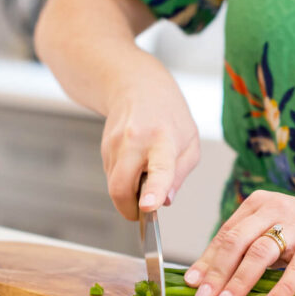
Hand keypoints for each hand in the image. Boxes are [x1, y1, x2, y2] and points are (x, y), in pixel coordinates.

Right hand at [101, 62, 200, 219]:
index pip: (158, 169)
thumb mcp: (190, 142)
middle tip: (143, 210)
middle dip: (129, 209)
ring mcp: (115, 144)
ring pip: (114, 185)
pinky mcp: (104, 148)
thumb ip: (180, 174)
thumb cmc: (169, 114)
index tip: (148, 206)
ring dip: (127, 192)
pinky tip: (135, 163)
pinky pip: (112, 176)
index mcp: (163, 139)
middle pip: (120, 187)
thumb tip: (165, 201)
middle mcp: (134, 141)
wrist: (137, 85)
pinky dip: (123, 180)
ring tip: (144, 173)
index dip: (153, 190)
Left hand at [183, 191, 294, 295]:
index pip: (225, 234)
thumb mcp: (268, 232)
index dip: (206, 260)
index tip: (193, 283)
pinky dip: (281, 288)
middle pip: (237, 241)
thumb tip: (204, 277)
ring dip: (240, 281)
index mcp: (257, 204)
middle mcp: (274, 209)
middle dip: (217, 271)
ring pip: (260, 253)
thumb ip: (241, 248)